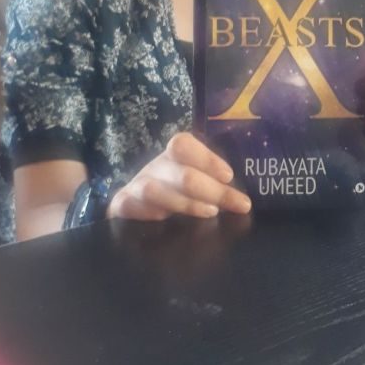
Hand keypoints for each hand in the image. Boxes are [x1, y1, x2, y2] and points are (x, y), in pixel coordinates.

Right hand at [108, 132, 251, 220]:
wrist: (135, 202)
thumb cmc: (177, 189)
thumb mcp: (198, 180)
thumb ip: (216, 185)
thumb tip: (243, 202)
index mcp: (174, 154)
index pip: (184, 145)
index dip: (207, 159)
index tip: (229, 176)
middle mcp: (155, 166)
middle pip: (182, 174)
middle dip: (212, 191)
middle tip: (238, 204)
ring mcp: (137, 185)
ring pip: (154, 191)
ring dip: (186, 203)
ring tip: (211, 212)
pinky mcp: (122, 204)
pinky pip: (129, 206)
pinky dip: (148, 213)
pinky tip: (166, 220)